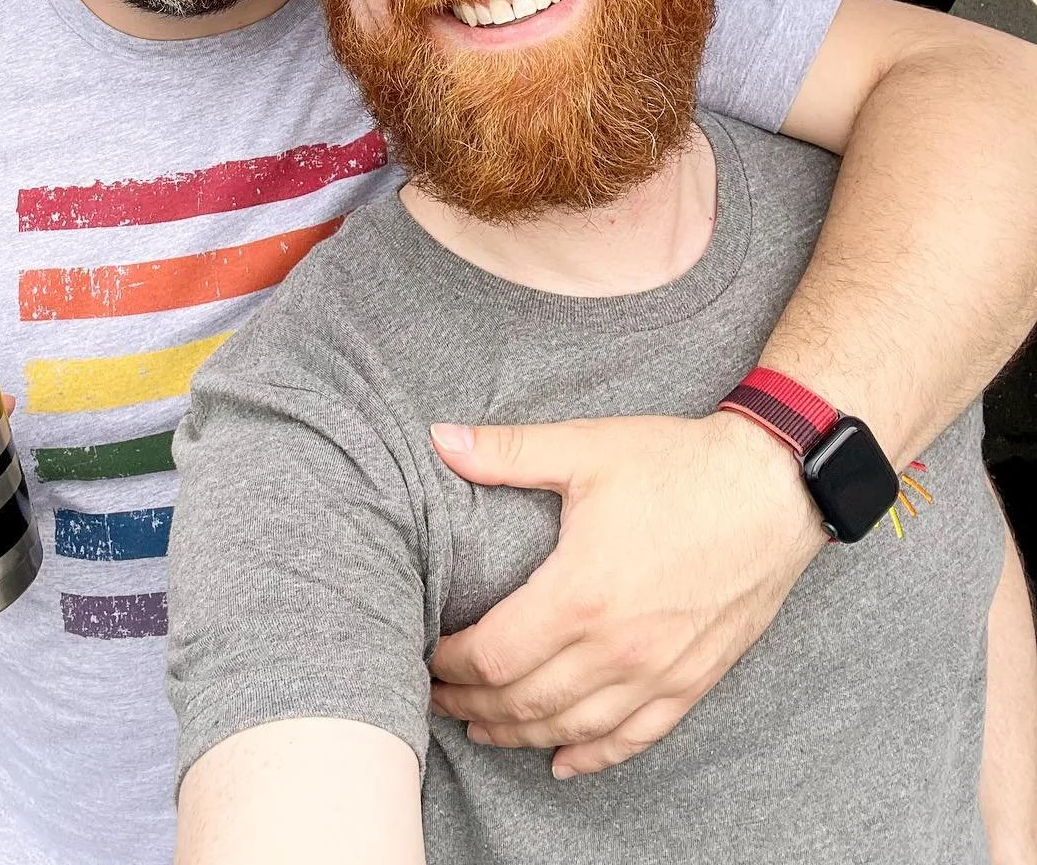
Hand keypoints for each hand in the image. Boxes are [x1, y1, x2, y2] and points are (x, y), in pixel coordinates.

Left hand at [427, 412, 823, 775]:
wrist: (773, 488)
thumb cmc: (678, 465)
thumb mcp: (585, 447)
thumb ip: (506, 451)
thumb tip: (439, 438)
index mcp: (579, 595)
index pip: (492, 655)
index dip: (450, 663)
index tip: (426, 653)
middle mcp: (616, 649)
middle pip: (523, 702)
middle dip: (471, 703)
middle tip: (437, 696)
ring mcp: (657, 673)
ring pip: (572, 729)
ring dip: (519, 735)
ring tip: (481, 726)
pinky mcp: (693, 680)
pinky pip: (635, 738)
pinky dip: (593, 756)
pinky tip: (564, 762)